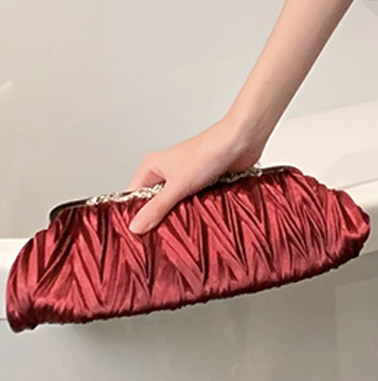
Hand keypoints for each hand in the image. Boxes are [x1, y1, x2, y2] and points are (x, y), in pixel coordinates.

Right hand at [125, 116, 266, 234]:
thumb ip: (157, 207)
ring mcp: (186, 177)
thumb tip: (135, 227)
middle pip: (154, 202)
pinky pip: (194, 202)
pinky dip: (195, 210)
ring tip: (176, 233)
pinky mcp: (204, 182)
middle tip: (155, 240)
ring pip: (175, 203)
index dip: (133, 216)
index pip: (133, 196)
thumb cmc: (209, 152)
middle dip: (157, 218)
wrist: (242, 140)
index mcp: (152, 167)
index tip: (134, 237)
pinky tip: (196, 223)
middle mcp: (167, 171)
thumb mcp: (178, 185)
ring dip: (179, 215)